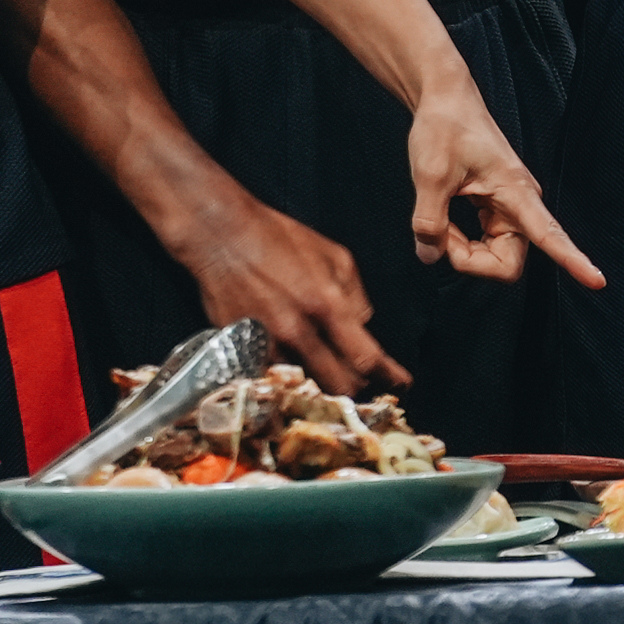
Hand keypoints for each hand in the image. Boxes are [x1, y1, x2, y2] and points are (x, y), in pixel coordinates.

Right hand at [168, 191, 407, 395]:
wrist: (220, 235)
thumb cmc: (278, 238)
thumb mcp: (333, 254)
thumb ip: (355, 293)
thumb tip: (363, 324)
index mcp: (326, 304)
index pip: (366, 357)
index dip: (389, 377)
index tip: (402, 384)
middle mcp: (299, 330)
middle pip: (340, 385)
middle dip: (359, 389)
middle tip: (367, 384)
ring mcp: (269, 344)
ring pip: (308, 386)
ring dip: (324, 385)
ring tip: (332, 376)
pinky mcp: (242, 349)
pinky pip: (277, 376)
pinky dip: (292, 376)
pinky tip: (297, 367)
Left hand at [403, 78, 606, 290]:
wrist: (445, 101)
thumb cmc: (444, 126)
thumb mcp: (429, 173)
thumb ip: (429, 220)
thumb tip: (431, 256)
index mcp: (515, 191)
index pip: (549, 235)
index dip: (572, 260)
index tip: (597, 282)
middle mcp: (520, 205)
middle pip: (507, 264)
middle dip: (469, 260)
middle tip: (437, 233)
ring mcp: (508, 210)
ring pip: (493, 258)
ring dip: (461, 250)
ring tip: (438, 218)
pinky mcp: (495, 212)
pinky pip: (482, 246)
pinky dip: (458, 242)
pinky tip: (444, 221)